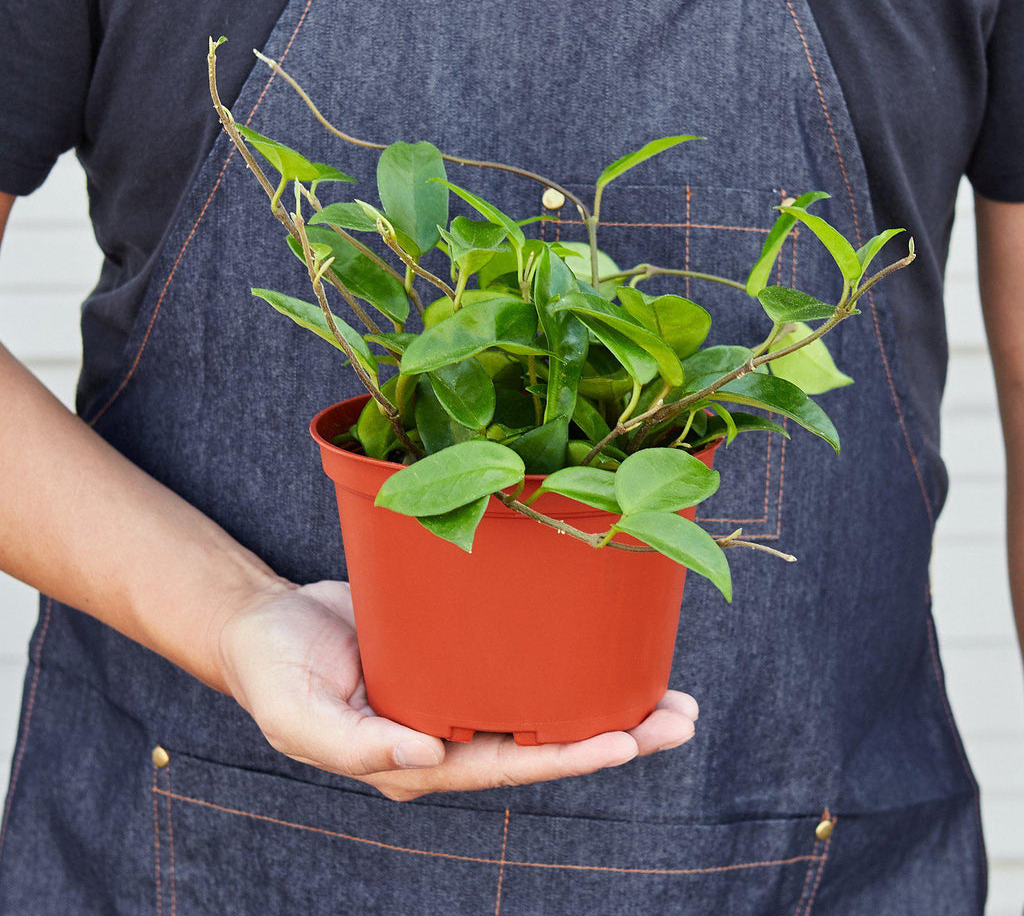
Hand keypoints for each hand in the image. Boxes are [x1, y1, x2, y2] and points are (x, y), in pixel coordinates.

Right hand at [218, 579, 698, 800]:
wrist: (266, 624)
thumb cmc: (276, 676)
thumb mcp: (302, 719)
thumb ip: (361, 747)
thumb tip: (430, 759)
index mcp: (420, 759)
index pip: (507, 761)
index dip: (567, 754)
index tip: (625, 741)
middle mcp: (451, 729)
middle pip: (545, 738)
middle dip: (616, 734)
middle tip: (681, 718)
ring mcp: (459, 689)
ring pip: (545, 700)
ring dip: (609, 699)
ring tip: (673, 694)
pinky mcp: (459, 649)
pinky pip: (521, 658)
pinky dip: (567, 656)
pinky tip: (606, 644)